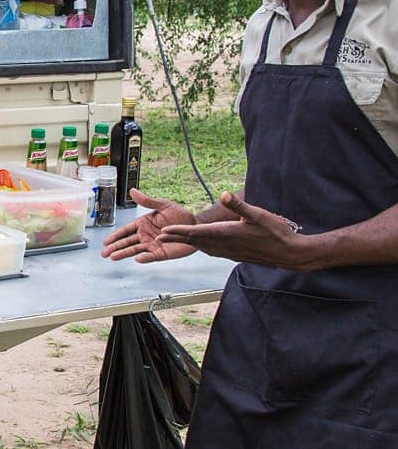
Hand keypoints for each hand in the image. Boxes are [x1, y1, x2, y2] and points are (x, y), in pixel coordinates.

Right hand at [101, 189, 198, 262]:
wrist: (195, 226)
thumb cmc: (180, 215)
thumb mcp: (163, 205)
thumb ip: (147, 200)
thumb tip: (133, 191)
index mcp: (143, 223)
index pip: (126, 230)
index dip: (116, 236)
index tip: (106, 241)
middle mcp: (145, 235)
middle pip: (127, 242)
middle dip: (115, 247)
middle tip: (104, 253)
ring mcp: (152, 245)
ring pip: (135, 250)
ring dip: (124, 254)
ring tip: (113, 257)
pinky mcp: (162, 253)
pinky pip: (151, 256)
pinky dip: (144, 258)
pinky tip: (136, 259)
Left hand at [156, 191, 312, 267]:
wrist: (289, 254)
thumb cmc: (276, 232)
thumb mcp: (258, 214)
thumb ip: (239, 205)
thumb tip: (224, 194)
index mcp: (227, 234)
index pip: (197, 233)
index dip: (179, 231)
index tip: (164, 231)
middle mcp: (225, 246)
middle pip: (195, 241)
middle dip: (176, 238)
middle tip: (159, 237)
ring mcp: (229, 252)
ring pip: (203, 247)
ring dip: (187, 243)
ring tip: (174, 240)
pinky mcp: (234, 255)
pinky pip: (212, 251)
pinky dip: (201, 247)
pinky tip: (200, 245)